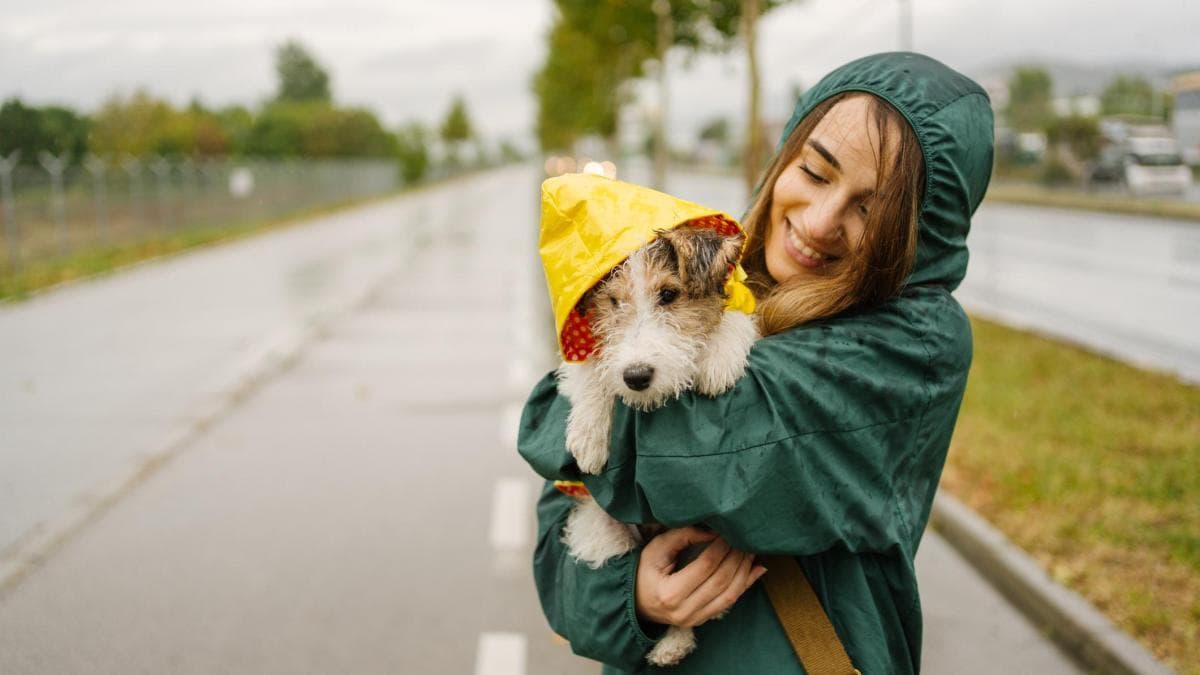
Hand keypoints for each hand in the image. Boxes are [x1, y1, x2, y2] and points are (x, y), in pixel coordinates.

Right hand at [635, 526, 766, 627]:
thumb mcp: (656, 550)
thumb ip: (682, 537)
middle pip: (721, 580)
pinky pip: (730, 602)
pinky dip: (745, 585)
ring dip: (744, 570)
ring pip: (730, 594)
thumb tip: (712, 531)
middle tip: (744, 538)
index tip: (728, 532)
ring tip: (751, 550)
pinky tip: (756, 570)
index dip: (720, 547)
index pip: (705, 566)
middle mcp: (685, 610)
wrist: (636, 603)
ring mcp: (695, 619)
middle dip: (736, 557)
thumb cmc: (645, 572)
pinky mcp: (703, 620)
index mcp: (670, 593)